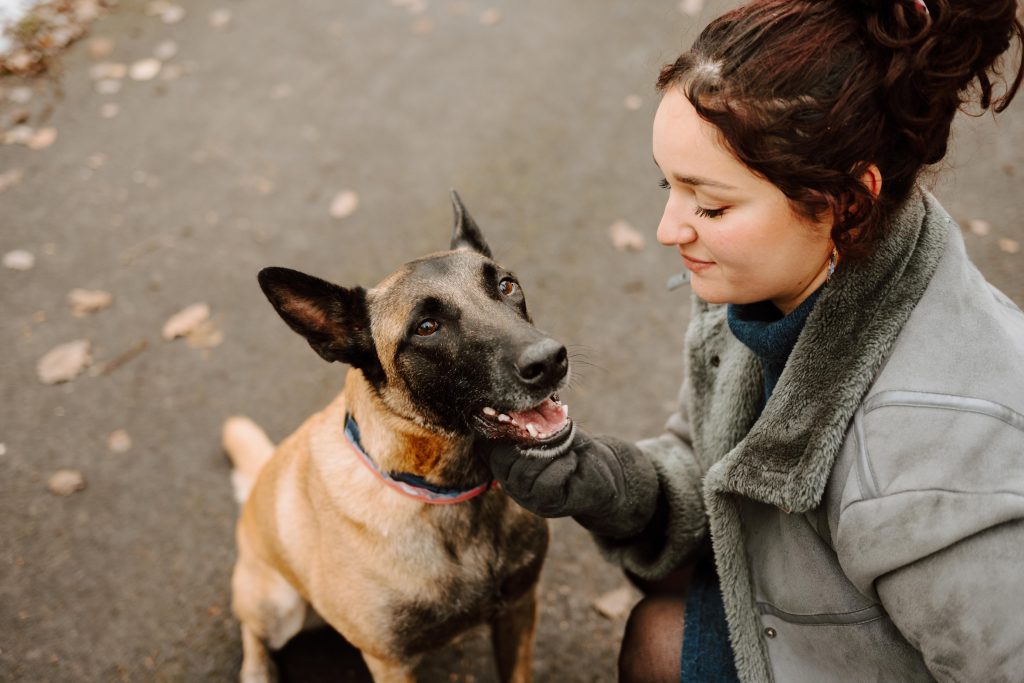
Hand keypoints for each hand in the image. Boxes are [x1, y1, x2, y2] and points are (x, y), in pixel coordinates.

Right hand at [482, 428, 658, 538]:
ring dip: (548, 452)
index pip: (485, 445)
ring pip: (523, 472)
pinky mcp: (546, 505)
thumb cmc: (572, 446)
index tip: (523, 413)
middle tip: (552, 431)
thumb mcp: (550, 425)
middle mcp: (508, 481)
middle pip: (502, 458)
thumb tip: (515, 395)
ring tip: (564, 445)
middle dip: (528, 439)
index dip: (500, 426)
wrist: (601, 470)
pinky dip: (562, 466)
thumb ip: (530, 415)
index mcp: (503, 459)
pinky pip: (546, 483)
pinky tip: (572, 461)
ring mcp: (525, 496)